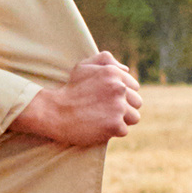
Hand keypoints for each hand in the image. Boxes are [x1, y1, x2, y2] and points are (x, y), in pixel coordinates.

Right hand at [20, 51, 141, 145]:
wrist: (54, 112)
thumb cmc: (70, 89)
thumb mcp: (83, 67)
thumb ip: (106, 60)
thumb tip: (127, 69)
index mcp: (114, 73)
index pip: (134, 87)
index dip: (122, 95)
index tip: (106, 99)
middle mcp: (119, 88)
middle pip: (137, 102)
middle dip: (124, 107)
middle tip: (105, 110)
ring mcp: (118, 107)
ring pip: (134, 117)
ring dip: (122, 120)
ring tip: (104, 119)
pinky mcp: (115, 125)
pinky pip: (124, 130)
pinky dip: (112, 132)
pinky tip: (98, 126)